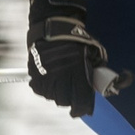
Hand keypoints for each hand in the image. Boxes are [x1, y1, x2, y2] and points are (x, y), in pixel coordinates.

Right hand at [26, 0, 129, 119]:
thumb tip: (100, 81)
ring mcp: (45, 75)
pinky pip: (39, 89)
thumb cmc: (75, 37)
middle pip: (64, 101)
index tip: (84, 109)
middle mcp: (60, 77)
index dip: (84, 108)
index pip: (81, 100)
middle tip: (73, 95)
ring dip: (56, 94)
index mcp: (77, 72)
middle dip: (70, 100)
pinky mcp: (34, 73)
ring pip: (51, 96)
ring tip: (61, 85)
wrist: (52, 25)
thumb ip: (95, 68)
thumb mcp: (91, 51)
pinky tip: (49, 81)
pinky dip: (44, 88)